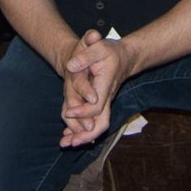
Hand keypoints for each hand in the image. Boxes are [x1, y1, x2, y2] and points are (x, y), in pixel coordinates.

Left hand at [59, 29, 132, 146]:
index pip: (96, 106)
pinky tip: (69, 134)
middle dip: (85, 135)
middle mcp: (107, 98)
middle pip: (101, 123)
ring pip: (98, 125)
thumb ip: (85, 56)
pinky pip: (94, 120)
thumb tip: (70, 66)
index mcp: (106, 86)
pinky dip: (82, 129)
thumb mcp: (99, 47)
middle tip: (68, 143)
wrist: (126, 56)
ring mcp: (105, 102)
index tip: (68, 112)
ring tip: (64, 143)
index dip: (83, 111)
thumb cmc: (111, 51)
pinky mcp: (102, 103)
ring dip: (82, 136)